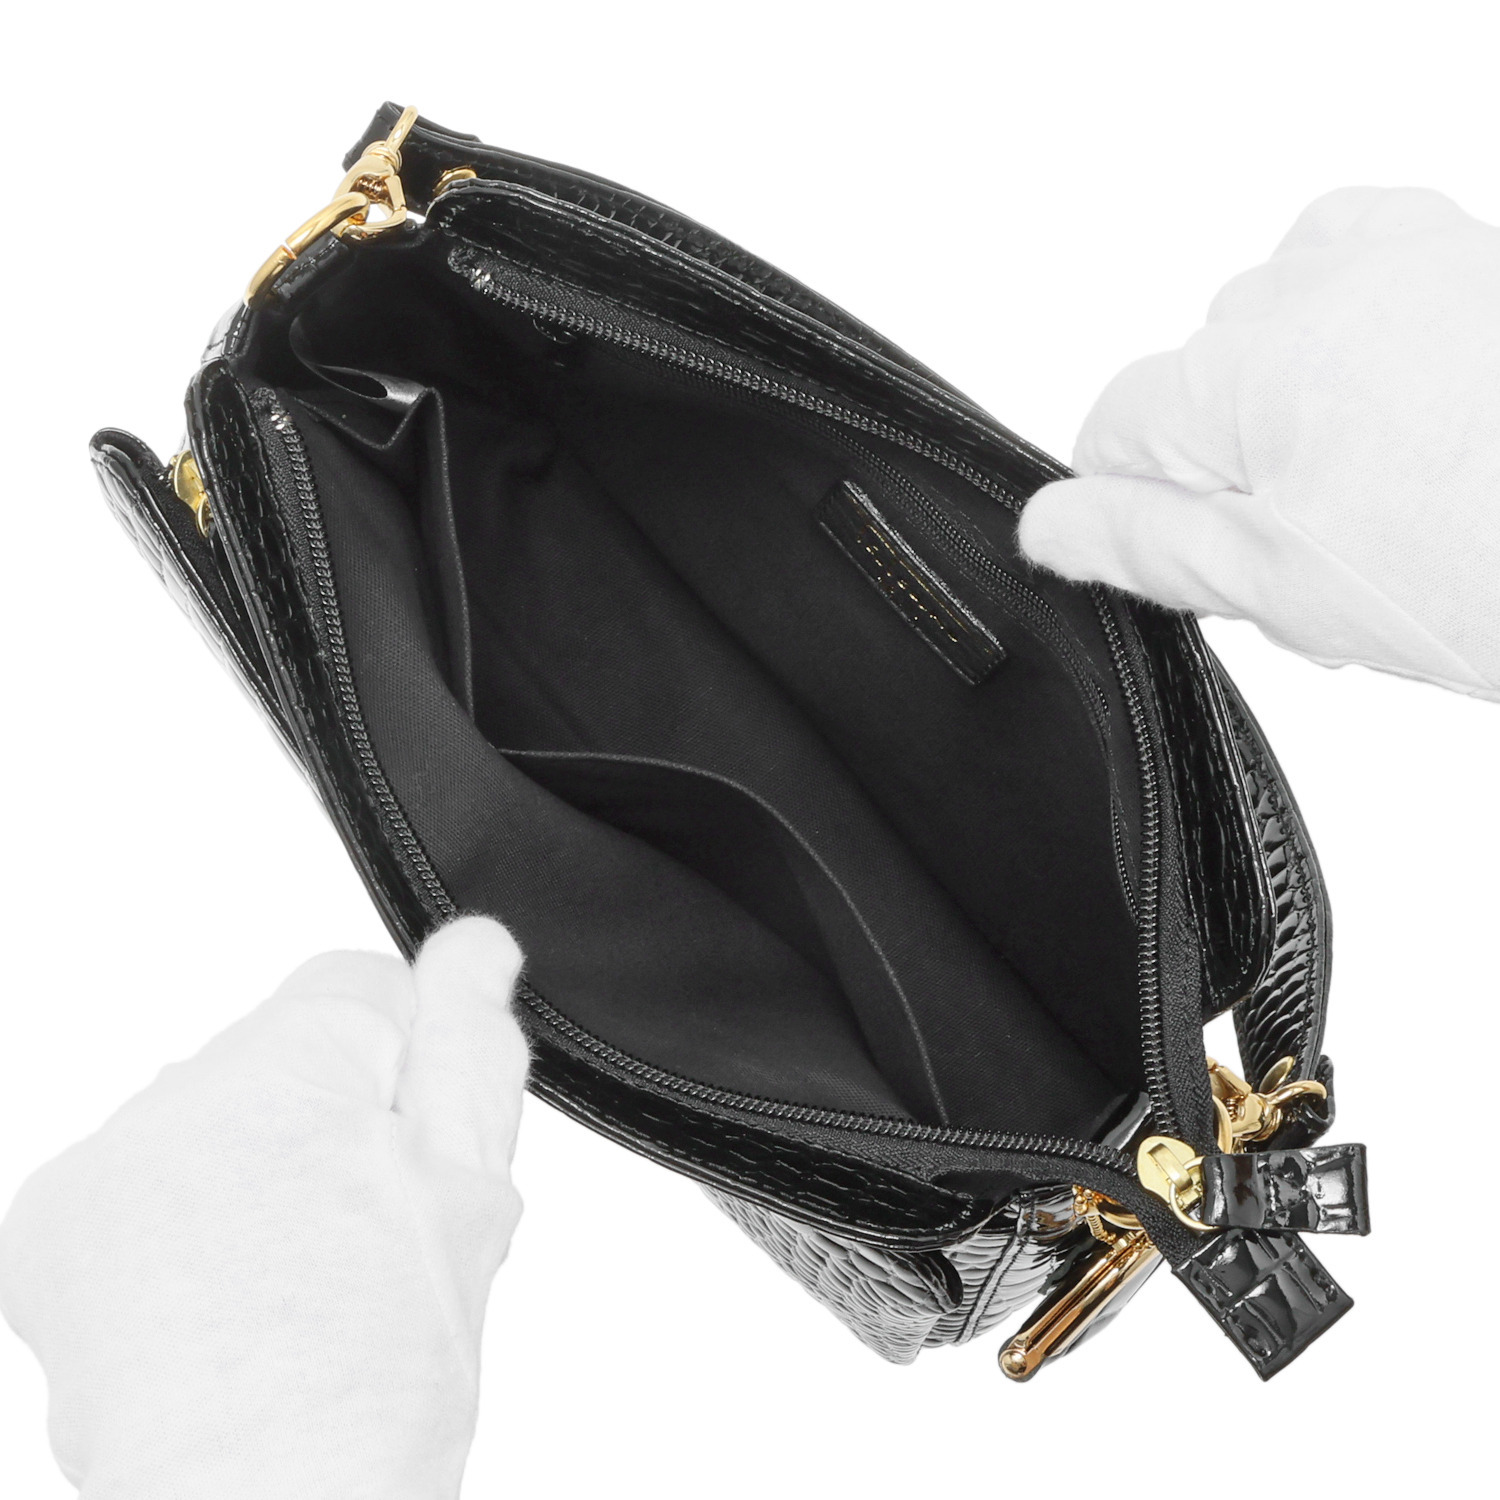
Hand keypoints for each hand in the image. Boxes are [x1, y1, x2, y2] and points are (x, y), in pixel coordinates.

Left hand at [0, 916, 527, 1499]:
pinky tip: (213, 1302)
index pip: (358, 987)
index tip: (405, 1156)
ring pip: (215, 1120)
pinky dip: (179, 1226)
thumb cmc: (374, 1376)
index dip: (407, 1075)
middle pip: (280, 1060)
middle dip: (327, 1125)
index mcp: (292, 1063)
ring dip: (254, 1174)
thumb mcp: (466, 1190)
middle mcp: (177, 1090)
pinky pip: (142, 1179)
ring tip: (286, 1285)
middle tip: (359, 1240)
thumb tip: (473, 945)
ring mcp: (103, 1157)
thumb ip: (469, 1044)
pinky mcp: (48, 1222)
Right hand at [1019, 186, 1499, 700]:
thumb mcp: (1288, 584)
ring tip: (1391, 499)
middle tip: (1332, 556)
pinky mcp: (1462, 249)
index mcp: (1238, 367)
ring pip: (1277, 334)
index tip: (1225, 567)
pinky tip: (1413, 410)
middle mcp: (1305, 283)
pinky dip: (1361, 338)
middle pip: (1199, 387)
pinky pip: (1359, 270)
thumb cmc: (1496, 564)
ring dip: (1304, 412)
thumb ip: (1143, 542)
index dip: (1151, 516)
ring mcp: (1396, 254)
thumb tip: (1044, 521)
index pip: (1109, 435)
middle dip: (1238, 469)